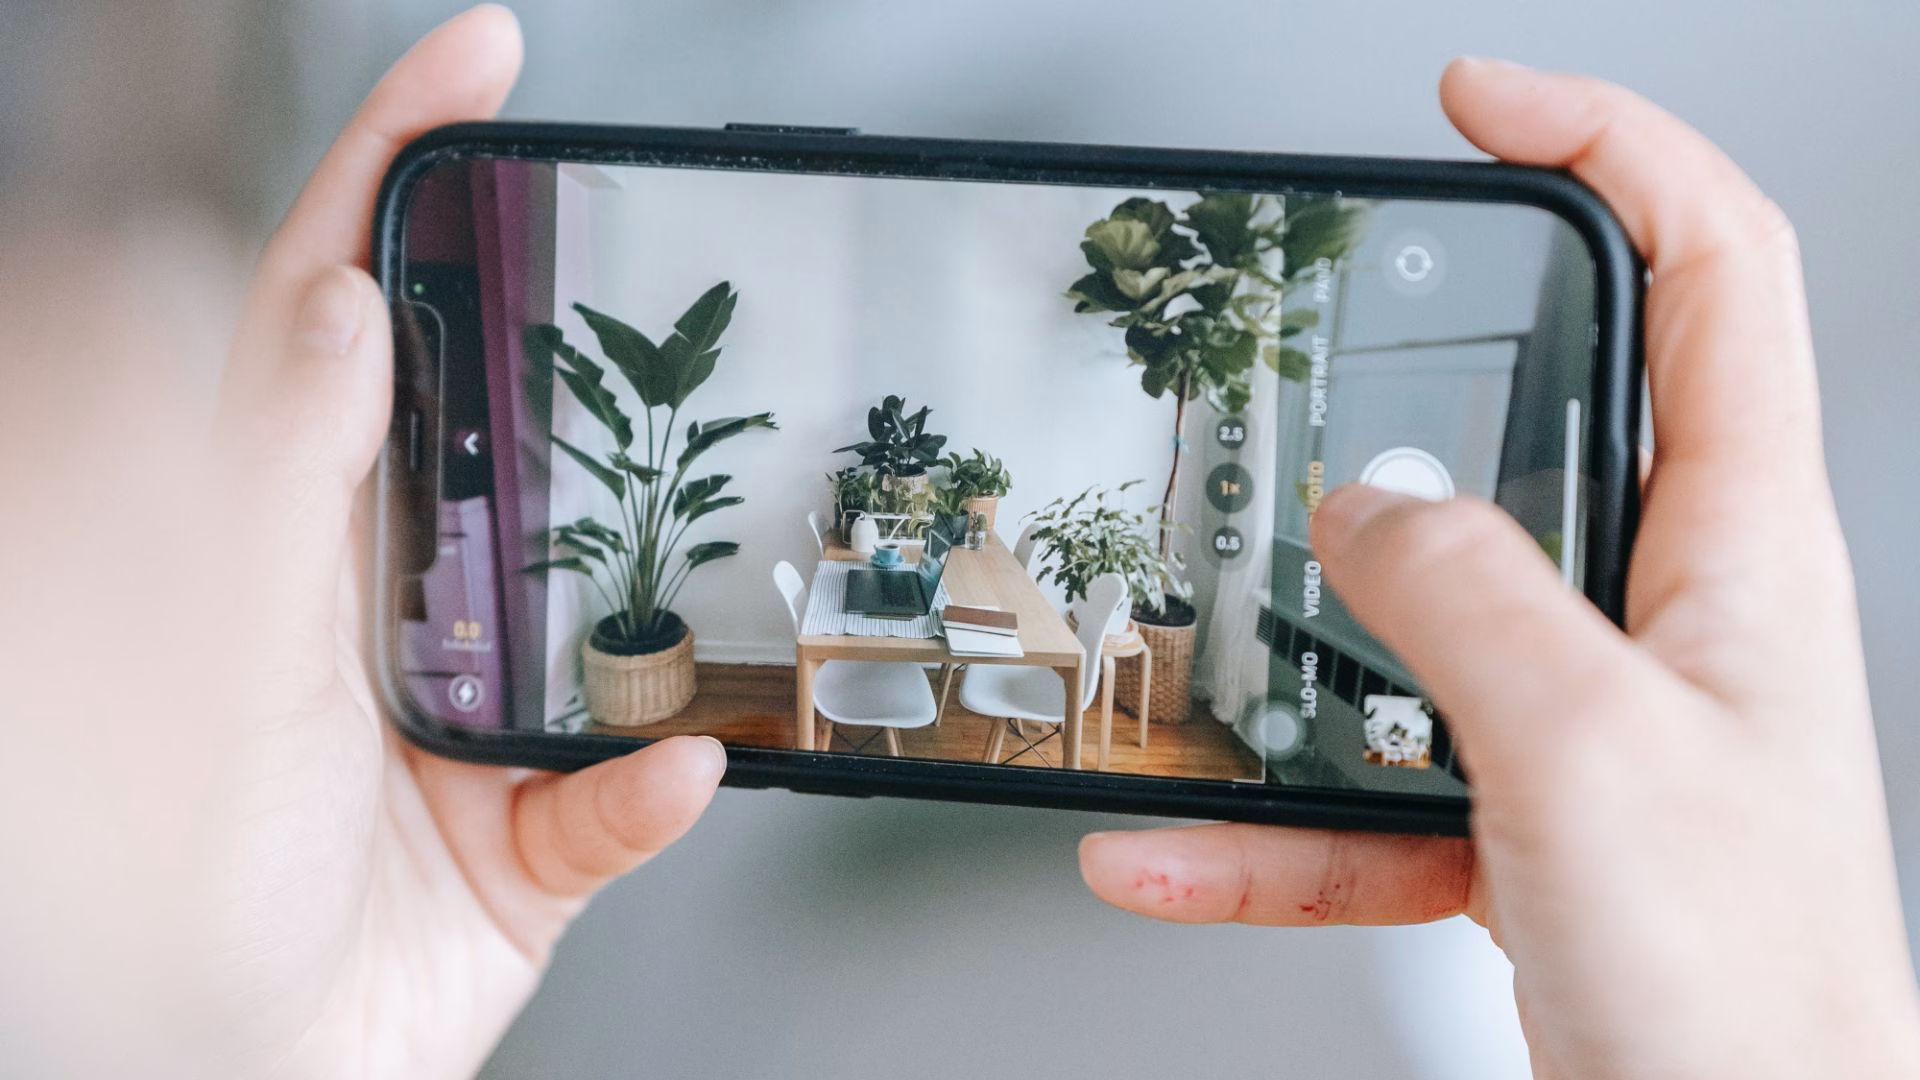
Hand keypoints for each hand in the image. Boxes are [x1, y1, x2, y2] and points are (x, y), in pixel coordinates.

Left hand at [212, 9, 723, 1076]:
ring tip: (716, 517)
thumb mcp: (211, 647)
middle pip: (508, 428)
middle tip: (647, 269)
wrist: (226, 1077)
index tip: (477, 66)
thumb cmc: (170, 887)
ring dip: (663, 578)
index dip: (401, 172)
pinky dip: (649, 790)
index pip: (347, 310)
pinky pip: (631, 792)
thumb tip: (336, 306)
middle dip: (580, 345)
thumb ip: (271, 477)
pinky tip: (662, 772)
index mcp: (293, 529)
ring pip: (610, 594)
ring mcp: (485, 709)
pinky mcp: (549, 827)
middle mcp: (396, 600)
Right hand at [1079, 59, 1919, 1078]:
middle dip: (1431, 371)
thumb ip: (1464, 600)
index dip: (1609, 146)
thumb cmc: (1747, 1003)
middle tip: (1326, 333)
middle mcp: (1672, 617)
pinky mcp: (1523, 822)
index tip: (1486, 105)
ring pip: (1425, 619)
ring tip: (1212, 633)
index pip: (1714, 267)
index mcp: (1739, 550)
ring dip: (1306, 631)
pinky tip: (1172, 841)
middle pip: (1553, 419)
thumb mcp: (1587, 750)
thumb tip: (1365, 512)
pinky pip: (1368, 787)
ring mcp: (1590, 722)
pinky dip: (1265, 820)